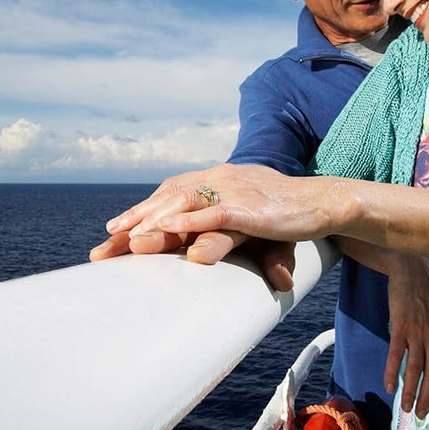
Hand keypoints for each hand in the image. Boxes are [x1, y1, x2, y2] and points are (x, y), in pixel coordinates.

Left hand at [122, 164, 336, 242]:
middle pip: (168, 198)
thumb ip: (220, 228)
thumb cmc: (285, 212)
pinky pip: (215, 214)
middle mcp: (219, 179)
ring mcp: (234, 190)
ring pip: (185, 203)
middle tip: (105, 245)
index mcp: (216, 180)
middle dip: (135, 221)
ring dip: (153, 222)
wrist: (323, 201)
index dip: (141, 213)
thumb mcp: (246, 218)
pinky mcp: (251, 208)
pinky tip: (167, 232)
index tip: (115, 234)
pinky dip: (189, 223)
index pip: (170, 194)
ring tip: (127, 240)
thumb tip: (196, 250)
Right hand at [386, 257, 428, 419]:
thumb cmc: (427, 294)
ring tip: (406, 407)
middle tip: (422, 415)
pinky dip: (392, 371)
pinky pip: (396, 354)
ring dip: (411, 391)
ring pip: (416, 369)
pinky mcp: (400, 324)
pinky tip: (388, 385)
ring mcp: (418, 330)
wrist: (411, 270)